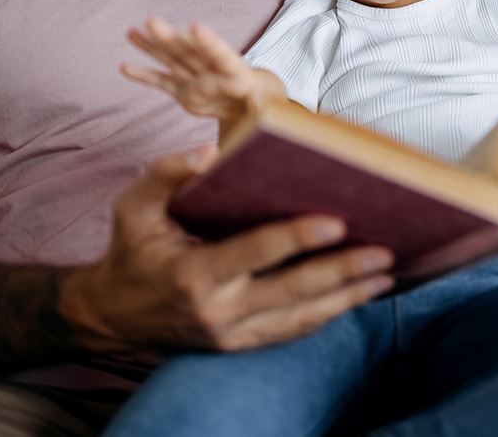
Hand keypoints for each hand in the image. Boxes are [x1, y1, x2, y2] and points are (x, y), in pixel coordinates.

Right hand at [60, 148, 394, 352]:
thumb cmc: (130, 251)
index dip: (298, 238)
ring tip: (385, 274)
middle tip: (384, 251)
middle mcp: (218, 311)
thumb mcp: (133, 207)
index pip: (256, 253)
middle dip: (342, 271)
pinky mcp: (240, 345)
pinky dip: (327, 314)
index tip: (337, 220)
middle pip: (293, 291)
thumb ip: (166, 174)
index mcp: (193, 273)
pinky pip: (292, 331)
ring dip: (347, 297)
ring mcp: (232, 334)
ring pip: (301, 318)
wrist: (112, 315)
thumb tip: (208, 153)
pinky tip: (357, 296)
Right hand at [122, 18, 276, 120]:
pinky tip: (125, 67)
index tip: (195, 26)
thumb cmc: (262, 105)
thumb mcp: (265, 107)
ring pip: (170, 59)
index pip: (222, 54)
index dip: (209, 42)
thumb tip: (259, 107)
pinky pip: (161, 82)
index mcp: (234, 71)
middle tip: (151, 21)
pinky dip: (144, 76)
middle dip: (170, 37)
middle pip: (189, 51)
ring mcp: (193, 78)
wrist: (250, 105)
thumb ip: (259, 107)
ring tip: (132, 31)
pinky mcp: (182, 91)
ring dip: (151, 47)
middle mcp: (210, 68)